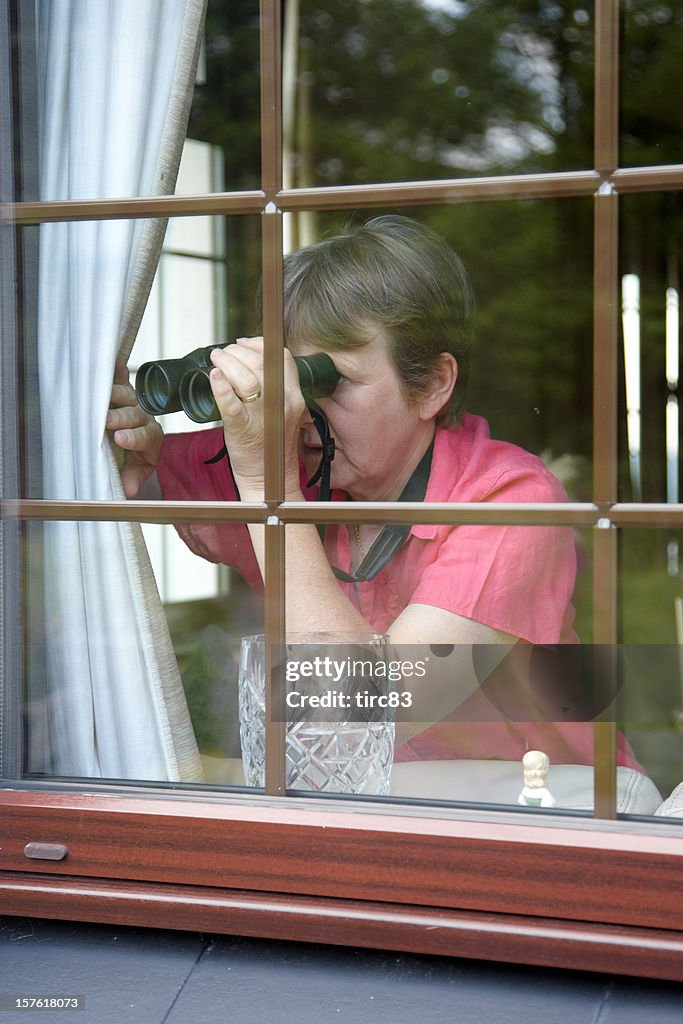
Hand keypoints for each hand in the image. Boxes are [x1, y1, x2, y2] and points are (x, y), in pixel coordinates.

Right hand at [106, 362, 163, 497]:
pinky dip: (115, 370)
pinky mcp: (123, 389)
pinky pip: (121, 377)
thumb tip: (128, 490)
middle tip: (107, 420)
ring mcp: (133, 401)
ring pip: (125, 394)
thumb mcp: (133, 472)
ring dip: (113, 393)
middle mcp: (144, 417)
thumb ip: (131, 479)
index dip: (134, 438)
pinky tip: (110, 361)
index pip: (145, 437)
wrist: (129, 444)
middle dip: (121, 417)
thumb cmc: (131, 459)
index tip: (120, 439)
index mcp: (151, 438)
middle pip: (134, 414)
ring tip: (99, 392)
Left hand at [208, 338, 305, 497]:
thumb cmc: (271, 444)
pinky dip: (221, 387)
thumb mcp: (284, 411)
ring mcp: (262, 417)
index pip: (282, 357)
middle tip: (222, 353)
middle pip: (261, 362)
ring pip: (246, 378)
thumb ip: (275, 388)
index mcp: (293, 396)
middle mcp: (281, 403)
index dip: (260, 344)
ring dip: (227, 362)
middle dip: (237, 351)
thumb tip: (250, 362)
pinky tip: (213, 377)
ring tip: (215, 360)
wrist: (269, 479)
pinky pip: (231, 404)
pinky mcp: (243, 429)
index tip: (243, 343)